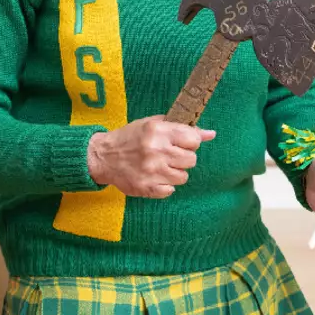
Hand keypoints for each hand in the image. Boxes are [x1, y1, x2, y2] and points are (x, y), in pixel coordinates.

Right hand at [87, 117, 215, 198]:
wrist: (103, 156)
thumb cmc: (130, 138)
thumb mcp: (152, 124)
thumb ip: (181, 127)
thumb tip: (211, 134)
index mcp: (158, 131)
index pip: (193, 139)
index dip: (190, 142)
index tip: (181, 143)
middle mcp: (156, 150)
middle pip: (191, 159)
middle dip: (183, 157)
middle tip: (169, 155)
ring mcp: (152, 171)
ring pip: (183, 177)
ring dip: (175, 172)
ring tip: (161, 166)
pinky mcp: (147, 188)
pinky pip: (170, 190)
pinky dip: (165, 185)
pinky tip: (155, 177)